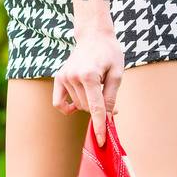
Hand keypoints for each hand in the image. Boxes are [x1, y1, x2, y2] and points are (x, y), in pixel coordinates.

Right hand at [52, 21, 124, 146]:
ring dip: (88, 103)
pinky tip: (77, 104)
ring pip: (77, 105)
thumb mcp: (117, 73)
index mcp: (90, 75)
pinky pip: (59, 102)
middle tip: (110, 98)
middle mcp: (73, 77)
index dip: (100, 126)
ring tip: (97, 87)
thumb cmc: (109, 53)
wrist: (93, 35)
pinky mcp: (58, 77)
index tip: (101, 141)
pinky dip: (68, 107)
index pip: (95, 107)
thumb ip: (111, 96)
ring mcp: (64, 77)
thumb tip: (108, 117)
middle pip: (87, 107)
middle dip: (99, 108)